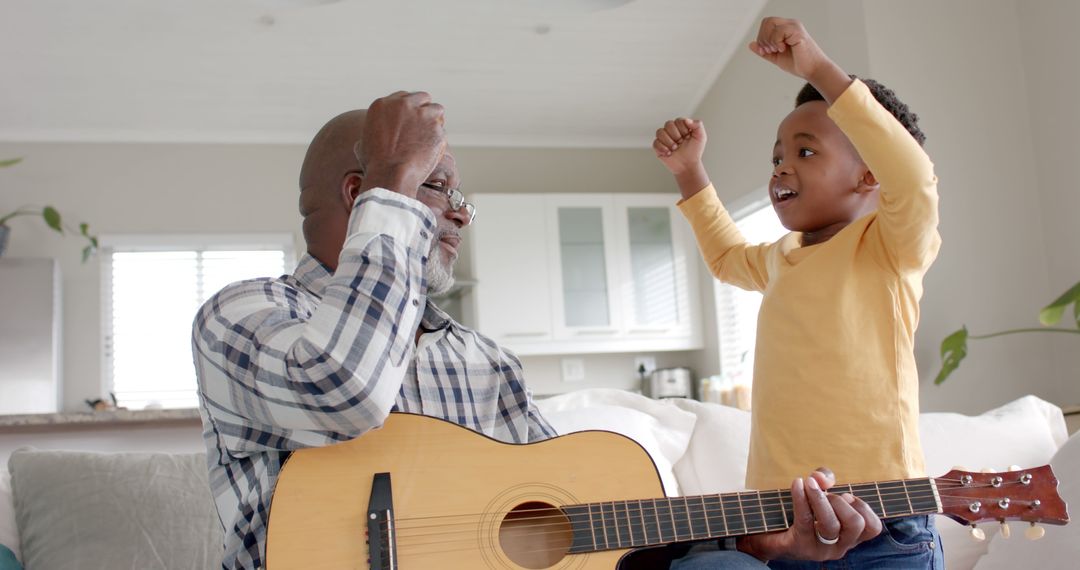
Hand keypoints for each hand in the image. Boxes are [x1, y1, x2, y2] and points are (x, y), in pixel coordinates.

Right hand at [356, 91, 446, 197]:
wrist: (391, 176)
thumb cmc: (375, 164)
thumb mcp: (364, 143)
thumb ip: (373, 132)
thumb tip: (374, 137)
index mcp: (383, 105)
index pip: (403, 97)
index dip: (409, 109)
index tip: (411, 119)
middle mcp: (403, 104)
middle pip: (422, 98)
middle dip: (424, 110)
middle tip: (423, 125)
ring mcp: (422, 114)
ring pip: (436, 110)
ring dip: (434, 121)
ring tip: (428, 138)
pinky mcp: (437, 128)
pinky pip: (442, 131)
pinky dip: (438, 140)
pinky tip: (430, 151)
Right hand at [652, 117, 709, 198]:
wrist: (688, 165)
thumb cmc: (694, 152)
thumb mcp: (701, 137)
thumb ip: (698, 125)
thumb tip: (687, 120)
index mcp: (681, 127)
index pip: (678, 120)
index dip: (683, 129)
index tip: (687, 137)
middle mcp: (671, 131)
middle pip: (668, 124)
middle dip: (676, 135)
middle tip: (681, 143)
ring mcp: (664, 139)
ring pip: (660, 132)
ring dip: (669, 141)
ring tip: (675, 148)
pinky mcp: (658, 147)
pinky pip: (655, 142)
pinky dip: (663, 148)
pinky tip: (669, 153)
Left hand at [738, 468, 881, 561]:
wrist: (764, 534)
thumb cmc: (796, 511)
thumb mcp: (816, 491)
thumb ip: (824, 479)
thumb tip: (822, 479)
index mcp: (849, 537)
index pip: (872, 527)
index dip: (863, 506)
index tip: (845, 495)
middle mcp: (838, 547)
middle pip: (856, 524)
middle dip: (841, 501)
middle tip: (825, 494)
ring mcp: (819, 550)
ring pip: (831, 525)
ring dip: (821, 498)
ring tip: (809, 484)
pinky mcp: (798, 546)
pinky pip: (805, 520)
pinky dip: (801, 498)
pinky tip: (796, 483)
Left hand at [748, 17, 833, 79]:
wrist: (812, 70)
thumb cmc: (797, 63)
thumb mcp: (776, 57)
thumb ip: (764, 51)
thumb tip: (751, 44)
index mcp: (786, 28)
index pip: (766, 23)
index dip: (761, 36)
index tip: (765, 51)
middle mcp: (791, 24)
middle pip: (767, 21)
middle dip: (763, 38)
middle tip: (770, 50)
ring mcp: (795, 27)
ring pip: (771, 24)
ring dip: (769, 40)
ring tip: (778, 50)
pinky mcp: (798, 32)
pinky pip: (779, 31)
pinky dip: (776, 41)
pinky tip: (783, 49)